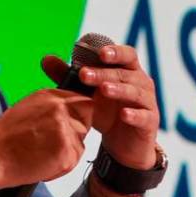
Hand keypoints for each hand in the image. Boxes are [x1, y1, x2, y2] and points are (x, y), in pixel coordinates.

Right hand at [0, 89, 92, 196]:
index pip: (81, 100)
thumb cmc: (5, 138)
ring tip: (42, 155)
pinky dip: (60, 167)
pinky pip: (74, 160)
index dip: (77, 115)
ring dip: (68, 152)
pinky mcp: (66, 151)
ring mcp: (64, 129)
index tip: (67, 127)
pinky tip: (41, 165)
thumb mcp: (28, 109)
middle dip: (76, 132)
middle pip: (87, 117)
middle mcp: (59, 108)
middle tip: (53, 144)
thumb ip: (52, 107)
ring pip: (81, 142)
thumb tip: (70, 112)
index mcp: (49, 95)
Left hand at [41, 45, 159, 170]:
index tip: (98, 52)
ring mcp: (147, 101)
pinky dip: (134, 114)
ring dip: (119, 89)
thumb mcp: (86, 94)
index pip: (125, 54)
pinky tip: (124, 114)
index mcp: (126, 71)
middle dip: (104, 72)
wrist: (123, 145)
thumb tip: (46, 59)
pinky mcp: (150, 121)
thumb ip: (68, 76)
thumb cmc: (106, 112)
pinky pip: (144, 116)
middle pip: (124, 72)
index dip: (114, 51)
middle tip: (84, 74)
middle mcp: (140, 82)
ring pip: (135, 91)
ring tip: (103, 89)